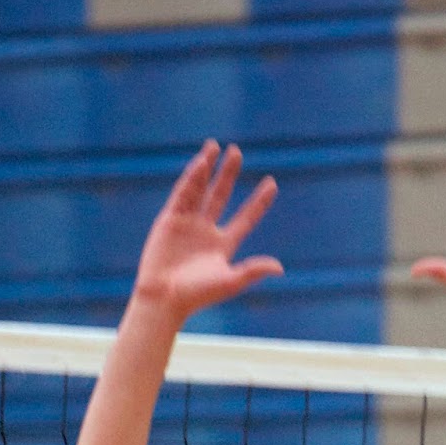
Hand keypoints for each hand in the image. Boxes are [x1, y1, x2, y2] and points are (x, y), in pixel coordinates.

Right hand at [134, 140, 281, 321]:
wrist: (165, 298)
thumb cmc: (198, 295)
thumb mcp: (230, 282)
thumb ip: (253, 271)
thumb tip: (280, 268)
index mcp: (224, 244)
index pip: (246, 217)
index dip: (259, 201)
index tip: (272, 183)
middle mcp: (207, 230)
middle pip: (221, 195)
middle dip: (228, 174)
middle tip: (237, 152)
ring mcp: (188, 223)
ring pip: (200, 190)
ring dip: (207, 169)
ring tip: (215, 146)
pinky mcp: (170, 220)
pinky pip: (183, 194)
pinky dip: (191, 179)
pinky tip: (201, 163)